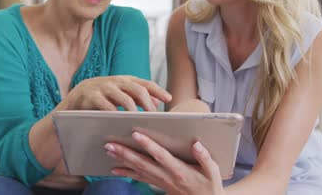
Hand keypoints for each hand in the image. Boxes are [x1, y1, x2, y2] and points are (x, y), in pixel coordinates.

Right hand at [60, 76, 171, 111]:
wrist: (76, 96)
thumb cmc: (104, 97)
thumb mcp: (121, 94)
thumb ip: (138, 97)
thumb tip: (158, 101)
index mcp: (125, 80)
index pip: (145, 83)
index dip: (158, 90)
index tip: (169, 99)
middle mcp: (116, 81)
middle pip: (138, 90)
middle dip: (148, 104)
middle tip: (154, 117)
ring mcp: (104, 87)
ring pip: (124, 98)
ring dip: (135, 111)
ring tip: (140, 122)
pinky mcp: (92, 96)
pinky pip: (107, 106)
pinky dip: (116, 114)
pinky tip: (121, 122)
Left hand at [105, 132, 224, 194]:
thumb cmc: (209, 186)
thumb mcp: (212, 172)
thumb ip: (204, 158)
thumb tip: (196, 144)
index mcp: (180, 171)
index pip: (161, 156)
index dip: (148, 145)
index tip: (136, 135)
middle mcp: (167, 177)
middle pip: (143, 164)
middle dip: (126, 153)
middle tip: (110, 144)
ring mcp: (161, 182)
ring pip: (138, 171)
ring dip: (122, 161)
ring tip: (108, 151)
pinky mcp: (158, 185)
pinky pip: (139, 178)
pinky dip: (126, 173)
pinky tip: (114, 169)